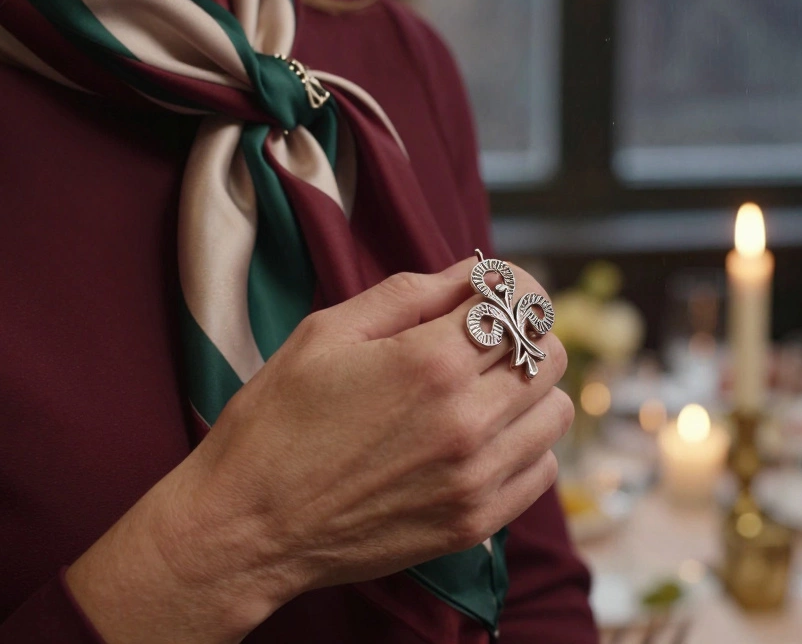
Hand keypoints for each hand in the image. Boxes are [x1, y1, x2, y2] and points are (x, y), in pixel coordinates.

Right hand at [67, 258, 570, 642]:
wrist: (246, 527)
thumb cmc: (275, 421)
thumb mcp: (327, 332)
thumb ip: (409, 294)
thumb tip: (473, 273)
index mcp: (429, 361)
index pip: (521, 304)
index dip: (513, 286)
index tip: (495, 290)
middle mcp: (465, 419)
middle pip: (551, 355)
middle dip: (526, 336)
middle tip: (488, 340)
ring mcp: (475, 477)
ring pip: (556, 413)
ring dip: (531, 392)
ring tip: (485, 392)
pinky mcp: (474, 523)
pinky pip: (542, 470)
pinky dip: (524, 447)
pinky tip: (482, 441)